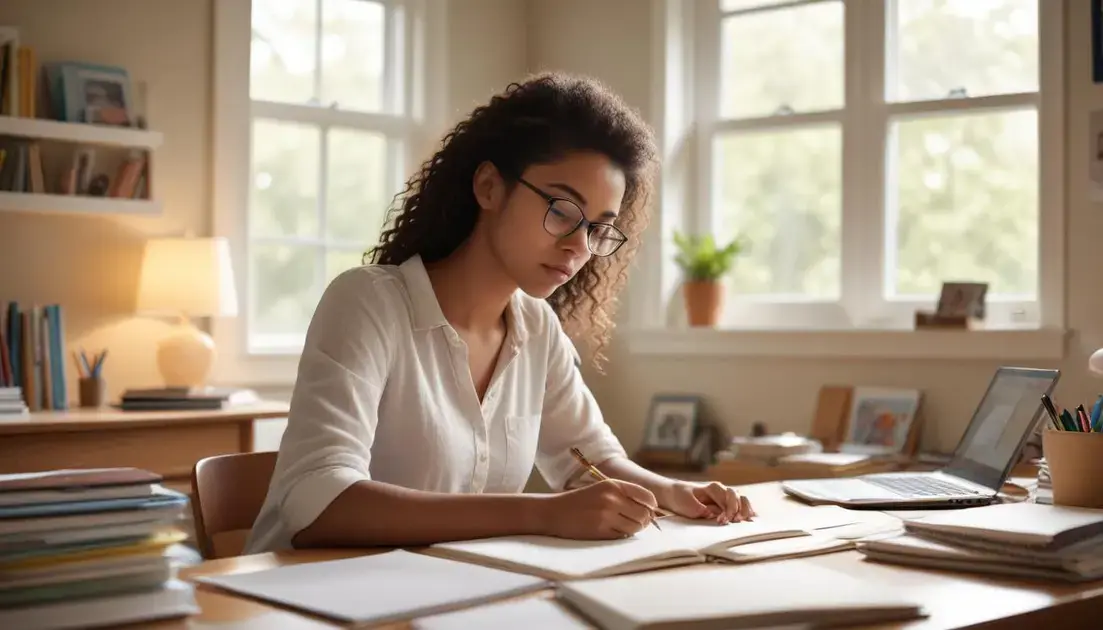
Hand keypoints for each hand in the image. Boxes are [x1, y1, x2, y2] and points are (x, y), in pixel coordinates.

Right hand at [539, 479, 658, 539]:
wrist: (554, 512)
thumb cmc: (581, 501)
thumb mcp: (602, 489)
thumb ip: (624, 495)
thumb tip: (651, 509)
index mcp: (614, 485)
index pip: (647, 497)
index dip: (651, 507)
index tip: (647, 511)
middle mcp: (612, 498)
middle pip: (644, 515)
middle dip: (643, 521)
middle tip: (634, 522)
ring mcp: (606, 515)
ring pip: (636, 528)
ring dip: (632, 529)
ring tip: (621, 526)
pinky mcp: (601, 531)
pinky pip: (622, 536)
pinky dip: (621, 535)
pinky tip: (610, 530)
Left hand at [663, 481, 754, 523]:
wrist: (674, 494)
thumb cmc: (680, 497)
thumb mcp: (685, 503)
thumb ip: (698, 508)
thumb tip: (712, 513)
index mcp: (713, 488)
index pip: (728, 496)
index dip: (729, 509)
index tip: (722, 521)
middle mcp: (722, 490)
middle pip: (739, 497)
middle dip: (739, 510)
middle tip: (734, 522)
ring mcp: (725, 497)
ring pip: (743, 500)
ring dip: (745, 511)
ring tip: (743, 522)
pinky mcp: (726, 505)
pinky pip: (741, 507)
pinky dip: (747, 513)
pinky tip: (752, 521)